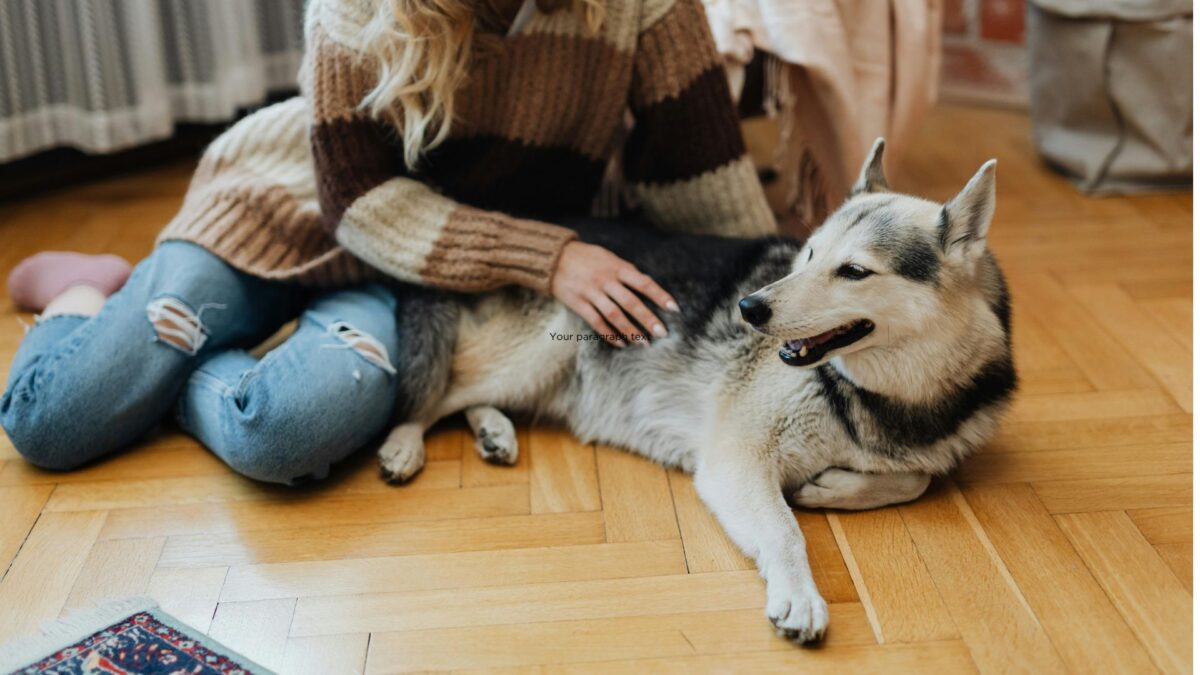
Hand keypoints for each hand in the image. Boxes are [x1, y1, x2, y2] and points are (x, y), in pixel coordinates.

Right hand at [550, 242, 678, 346]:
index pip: (643, 283)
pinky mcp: (578, 303)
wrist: (554, 257)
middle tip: (662, 334)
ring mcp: (591, 292)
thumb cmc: (587, 257)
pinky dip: (609, 334)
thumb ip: (626, 272)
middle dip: (648, 319)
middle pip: (631, 302)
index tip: (674, 309)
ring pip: (614, 315)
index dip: (660, 296)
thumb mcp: (609, 257)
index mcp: (617, 267)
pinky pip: (596, 322)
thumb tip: (647, 286)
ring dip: (630, 331)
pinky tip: (621, 343)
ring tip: (644, 343)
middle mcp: (605, 280)